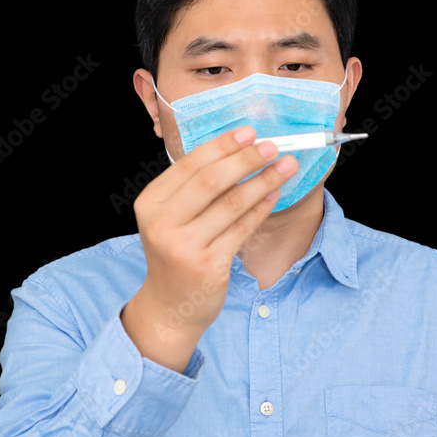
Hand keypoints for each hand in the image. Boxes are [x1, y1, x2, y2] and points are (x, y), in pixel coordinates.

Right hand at [120, 125, 296, 371]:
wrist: (170, 305)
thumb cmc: (176, 253)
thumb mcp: (172, 218)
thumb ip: (194, 188)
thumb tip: (239, 149)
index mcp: (150, 203)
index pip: (190, 164)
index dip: (222, 145)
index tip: (249, 131)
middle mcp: (162, 224)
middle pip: (211, 181)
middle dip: (246, 159)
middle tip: (273, 146)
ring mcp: (184, 247)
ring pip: (231, 204)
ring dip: (263, 181)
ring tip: (286, 166)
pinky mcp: (208, 266)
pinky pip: (241, 229)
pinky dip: (261, 208)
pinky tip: (275, 194)